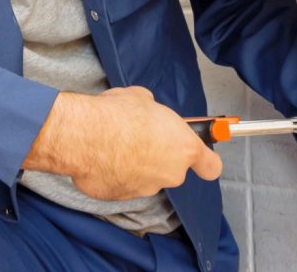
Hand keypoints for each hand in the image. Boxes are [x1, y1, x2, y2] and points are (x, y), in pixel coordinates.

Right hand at [23, 86, 222, 200]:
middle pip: (172, 169)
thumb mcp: (142, 98)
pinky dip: (113, 174)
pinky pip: (121, 184)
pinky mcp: (120, 197)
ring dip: (134, 165)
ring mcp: (145, 189)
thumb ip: (153, 112)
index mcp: (184, 148)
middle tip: (138, 137)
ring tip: (113, 145)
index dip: (205, 161)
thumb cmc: (118, 114)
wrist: (86, 136)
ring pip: (146, 177)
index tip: (200, 157)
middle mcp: (170, 173)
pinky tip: (100, 156)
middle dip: (158, 156)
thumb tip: (147, 110)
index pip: (210, 166)